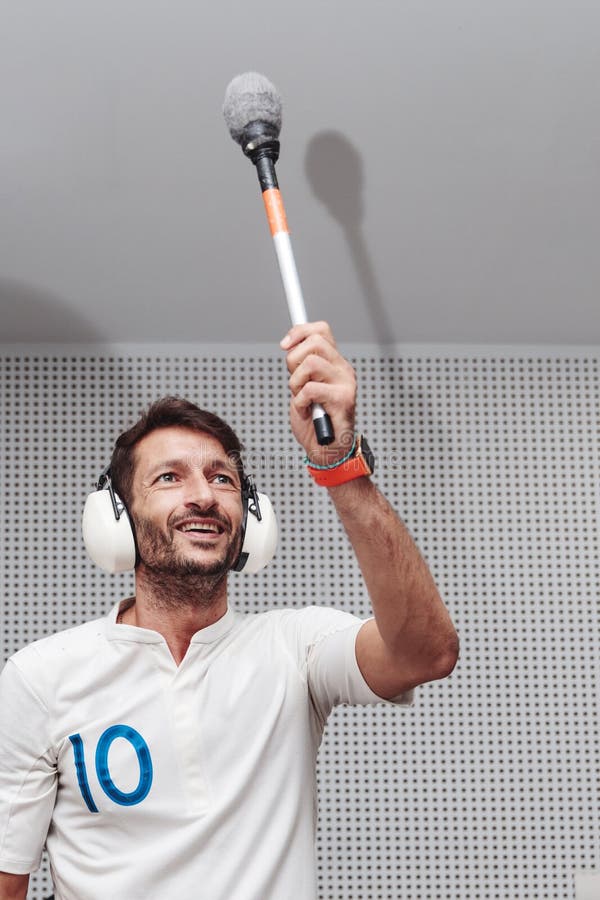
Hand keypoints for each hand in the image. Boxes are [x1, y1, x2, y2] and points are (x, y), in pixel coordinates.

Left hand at [280, 321, 356, 464]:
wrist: (326, 449)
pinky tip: (306, 411)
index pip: (321, 331)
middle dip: (293, 361)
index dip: (299, 332)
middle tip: (295, 383)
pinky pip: (309, 389)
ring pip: (310, 364)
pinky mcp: (343, 400)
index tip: (285, 345)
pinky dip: (299, 402)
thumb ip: (300, 366)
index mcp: (335, 363)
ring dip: (296, 383)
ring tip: (301, 399)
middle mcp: (343, 369)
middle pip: (314, 343)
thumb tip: (289, 344)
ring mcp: (345, 384)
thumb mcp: (302, 386)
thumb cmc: (314, 420)